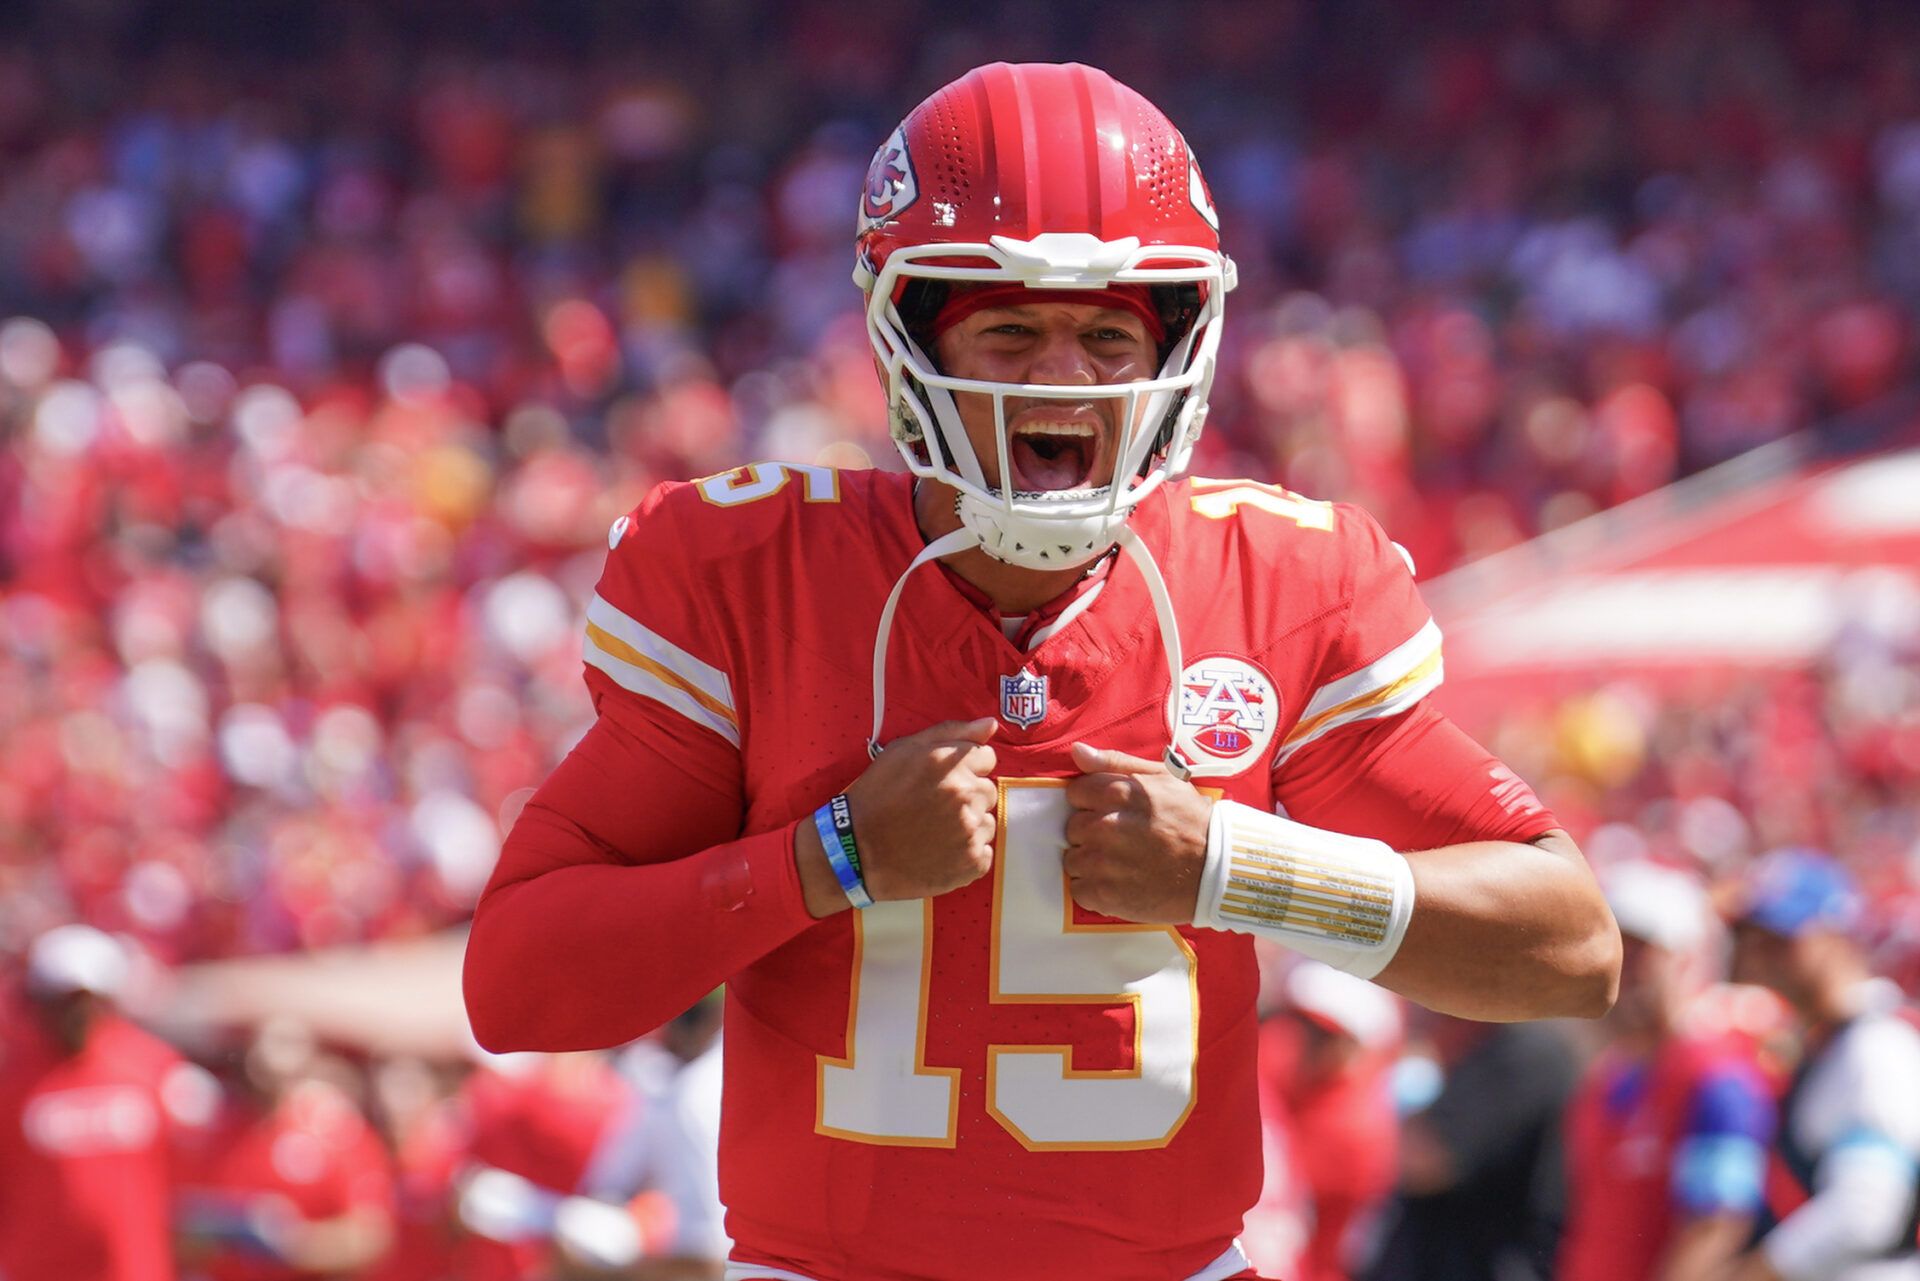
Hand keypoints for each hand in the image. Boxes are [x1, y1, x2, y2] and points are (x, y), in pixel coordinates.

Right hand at [797, 719, 998, 915]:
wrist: (857, 851)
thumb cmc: (876, 798)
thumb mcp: (902, 751)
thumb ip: (950, 733)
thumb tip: (990, 724)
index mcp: (949, 764)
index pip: (987, 757)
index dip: (966, 766)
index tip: (945, 779)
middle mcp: (964, 795)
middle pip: (988, 789)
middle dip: (968, 796)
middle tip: (935, 807)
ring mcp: (970, 831)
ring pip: (987, 821)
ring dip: (969, 825)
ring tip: (935, 831)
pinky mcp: (971, 863)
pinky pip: (984, 852)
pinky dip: (967, 853)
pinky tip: (941, 851)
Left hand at [1063, 741, 1212, 923]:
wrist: (1218, 870)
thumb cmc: (1192, 821)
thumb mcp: (1163, 778)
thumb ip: (1115, 762)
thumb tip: (1077, 751)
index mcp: (1118, 794)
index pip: (1076, 793)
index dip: (1092, 803)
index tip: (1111, 813)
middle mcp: (1105, 826)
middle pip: (1073, 827)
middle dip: (1092, 832)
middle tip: (1120, 840)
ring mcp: (1103, 862)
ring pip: (1073, 859)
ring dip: (1091, 862)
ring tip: (1121, 863)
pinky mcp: (1105, 894)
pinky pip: (1079, 889)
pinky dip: (1095, 889)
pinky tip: (1119, 883)